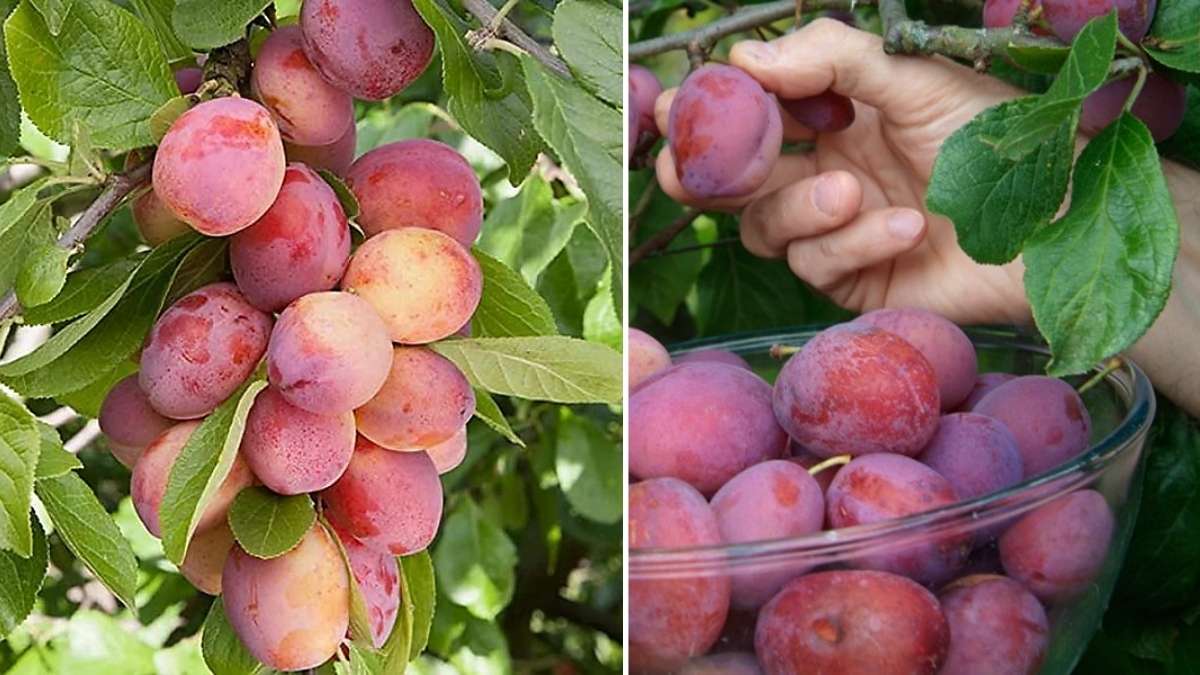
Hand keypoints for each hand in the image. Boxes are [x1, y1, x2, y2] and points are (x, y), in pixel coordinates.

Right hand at [653, 18, 1030, 324]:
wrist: (1057, 224)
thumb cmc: (999, 140)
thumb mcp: (915, 78)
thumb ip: (831, 60)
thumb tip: (745, 59)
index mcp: (837, 117)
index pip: (753, 114)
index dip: (712, 112)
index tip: (683, 105)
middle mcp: (826, 171)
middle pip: (734, 180)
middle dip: (703, 174)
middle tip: (687, 169)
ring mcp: (837, 230)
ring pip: (764, 226)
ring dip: (799, 208)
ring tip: (852, 193)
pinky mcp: (854, 282)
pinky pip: (816, 265)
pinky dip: (854, 244)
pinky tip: (906, 227)